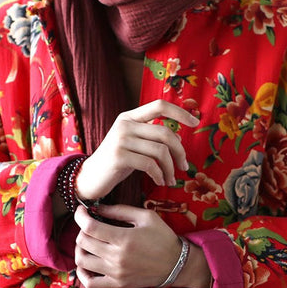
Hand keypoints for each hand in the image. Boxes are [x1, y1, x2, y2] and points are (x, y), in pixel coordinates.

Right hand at [74, 100, 198, 201]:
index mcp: (129, 117)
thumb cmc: (116, 163)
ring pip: (160, 151)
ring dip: (170, 168)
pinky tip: (160, 182)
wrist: (90, 178)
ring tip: (171, 180)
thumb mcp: (135, 146)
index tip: (196, 123)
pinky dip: (159, 175)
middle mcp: (124, 124)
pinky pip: (149, 164)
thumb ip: (152, 138)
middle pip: (165, 133)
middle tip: (185, 167)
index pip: (159, 105)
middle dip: (180, 152)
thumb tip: (178, 139)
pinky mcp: (119, 156)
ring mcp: (120, 140)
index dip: (180, 112)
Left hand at [74, 204, 209, 287]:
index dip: (80, 216)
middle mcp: (117, 257)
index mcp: (124, 238)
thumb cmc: (163, 237)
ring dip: (80, 248)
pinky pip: (90, 283)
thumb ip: (119, 210)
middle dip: (81, 229)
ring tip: (88, 242)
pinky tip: (87, 263)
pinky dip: (82, 273)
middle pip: (83, 242)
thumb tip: (97, 208)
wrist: (177, 264)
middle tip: (90, 225)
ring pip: (82, 260)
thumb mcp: (145, 217)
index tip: (82, 211)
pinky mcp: (117, 284)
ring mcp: (115, 273)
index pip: (89, 227)